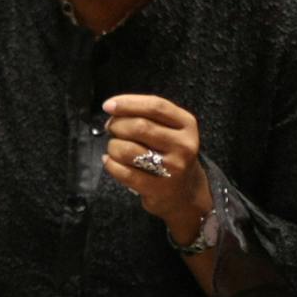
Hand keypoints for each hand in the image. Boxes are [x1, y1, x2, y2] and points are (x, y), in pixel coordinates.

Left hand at [101, 94, 212, 242]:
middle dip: (117, 125)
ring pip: (128, 149)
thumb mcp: (171, 130)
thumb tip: (113, 110)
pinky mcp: (158, 188)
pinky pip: (124, 172)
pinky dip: (110, 164)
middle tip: (111, 128)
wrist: (186, 193)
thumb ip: (148, 115)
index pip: (155, 106)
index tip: (109, 105)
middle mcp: (183, 145)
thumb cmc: (170, 154)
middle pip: (140, 126)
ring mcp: (172, 168)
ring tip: (114, 147)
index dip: (128, 103)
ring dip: (112, 146)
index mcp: (187, 125)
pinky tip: (110, 161)